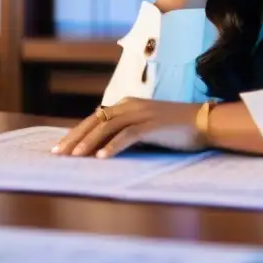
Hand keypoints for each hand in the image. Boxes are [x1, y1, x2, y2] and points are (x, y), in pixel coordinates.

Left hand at [51, 99, 204, 158]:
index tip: (61, 148)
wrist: (204, 122)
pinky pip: (128, 135)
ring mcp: (142, 114)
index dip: (77, 132)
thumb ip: (126, 132)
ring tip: (75, 157)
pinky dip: (113, 146)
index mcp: (128, 104)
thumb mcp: (146, 128)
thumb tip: (102, 148)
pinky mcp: (152, 125)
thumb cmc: (175, 129)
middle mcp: (131, 105)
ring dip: (89, 142)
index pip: (96, 118)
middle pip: (96, 120)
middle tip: (59, 154)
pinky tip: (102, 158)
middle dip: (75, 137)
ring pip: (108, 126)